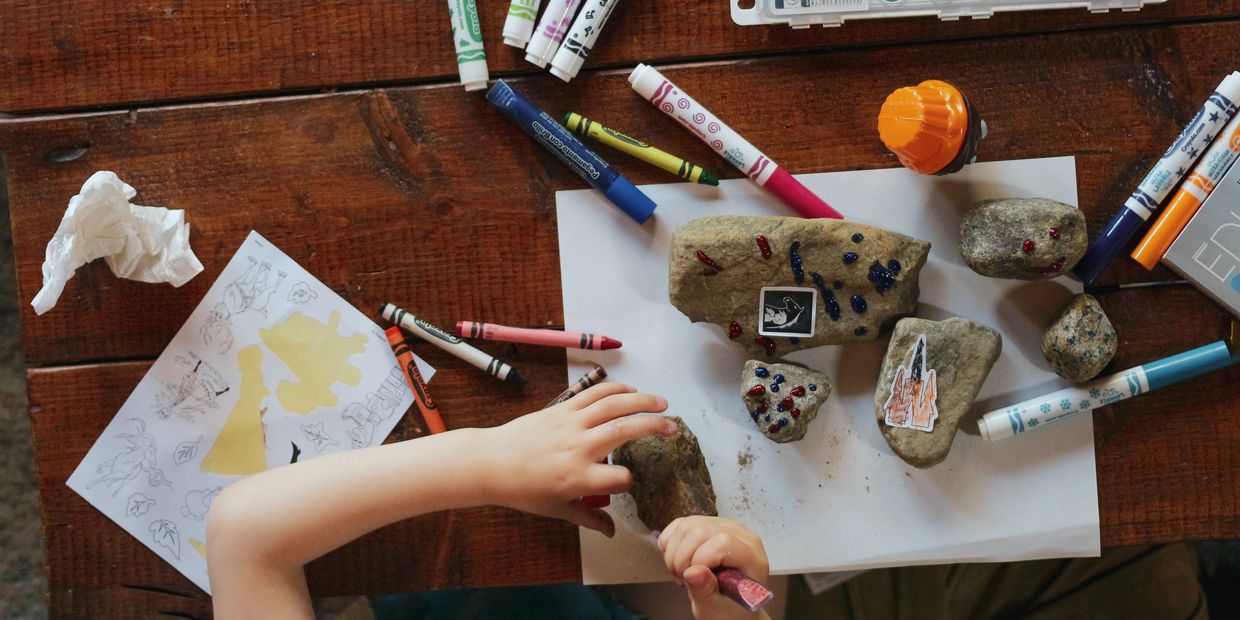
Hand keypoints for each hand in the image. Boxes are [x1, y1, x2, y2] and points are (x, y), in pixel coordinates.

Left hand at [478, 383, 674, 536]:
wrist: (491, 462)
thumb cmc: (524, 490)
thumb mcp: (558, 510)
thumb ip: (589, 519)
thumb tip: (613, 532)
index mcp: (579, 478)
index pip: (620, 478)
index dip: (629, 481)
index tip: (628, 482)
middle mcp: (579, 448)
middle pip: (625, 431)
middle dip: (653, 427)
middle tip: (673, 428)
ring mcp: (571, 424)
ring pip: (613, 405)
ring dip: (642, 400)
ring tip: (663, 402)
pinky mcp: (563, 409)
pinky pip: (593, 394)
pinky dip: (615, 388)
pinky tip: (632, 390)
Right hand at [659, 516, 770, 619]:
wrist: (727, 602)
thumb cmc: (728, 608)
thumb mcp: (716, 608)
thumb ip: (706, 591)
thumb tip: (694, 571)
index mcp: (752, 556)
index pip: (723, 542)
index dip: (701, 559)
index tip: (692, 580)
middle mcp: (740, 534)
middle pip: (700, 532)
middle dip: (681, 558)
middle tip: (683, 579)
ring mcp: (722, 525)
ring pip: (686, 526)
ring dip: (673, 553)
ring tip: (681, 573)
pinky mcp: (706, 522)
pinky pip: (679, 524)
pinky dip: (670, 543)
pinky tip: (677, 560)